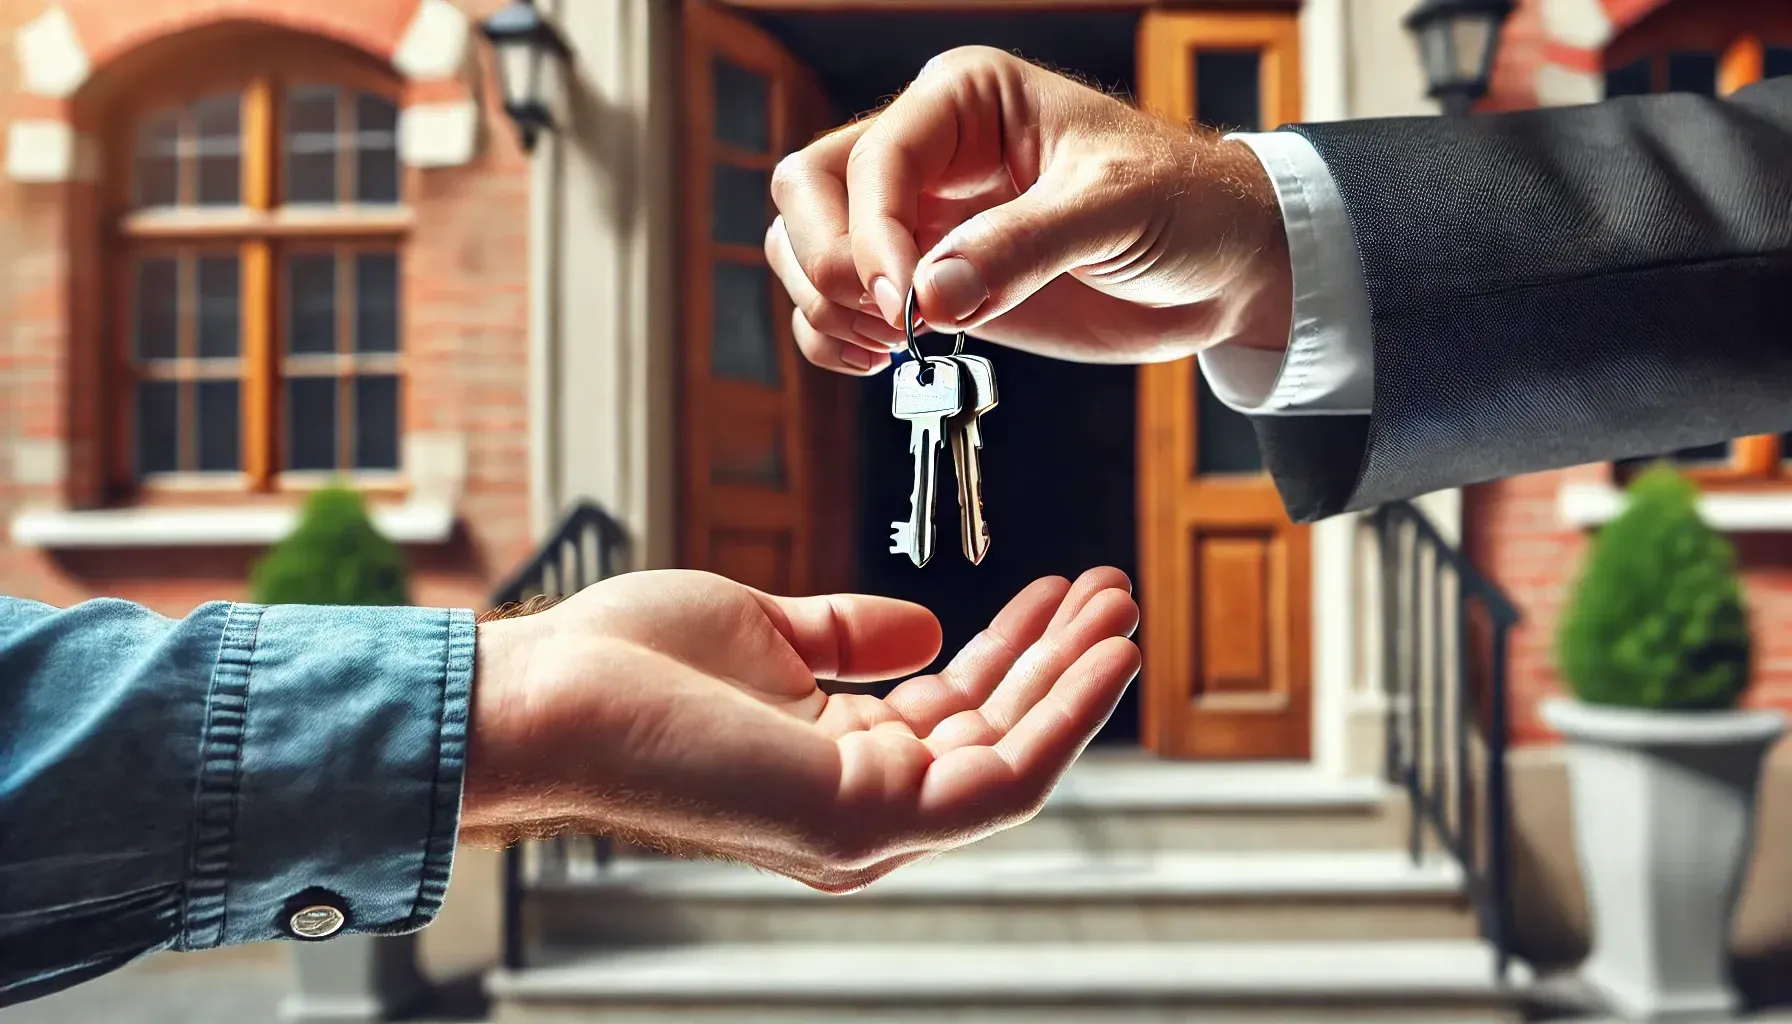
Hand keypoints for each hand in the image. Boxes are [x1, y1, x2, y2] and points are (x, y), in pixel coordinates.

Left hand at [461, 567, 1139, 891]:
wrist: (546, 694)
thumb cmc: (624, 670)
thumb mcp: (765, 632)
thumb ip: (847, 638)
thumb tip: (925, 627)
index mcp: (836, 760)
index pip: (954, 710)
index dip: (1014, 649)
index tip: (1056, 587)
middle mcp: (862, 804)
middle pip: (995, 733)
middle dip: (1060, 659)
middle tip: (1112, 588)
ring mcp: (866, 824)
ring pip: (1012, 757)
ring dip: (1076, 680)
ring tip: (1122, 604)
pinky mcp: (864, 821)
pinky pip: (1001, 779)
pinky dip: (1062, 718)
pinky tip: (1099, 655)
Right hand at [766, 45, 1291, 375]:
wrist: (1222, 265)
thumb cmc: (1185, 203)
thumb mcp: (1115, 209)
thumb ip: (1024, 247)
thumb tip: (932, 294)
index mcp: (965, 101)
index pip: (873, 157)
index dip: (872, 231)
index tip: (904, 301)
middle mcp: (927, 155)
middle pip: (809, 191)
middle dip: (830, 262)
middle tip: (889, 321)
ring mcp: (919, 221)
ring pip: (806, 249)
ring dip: (825, 305)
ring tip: (891, 345)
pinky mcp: (926, 285)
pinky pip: (839, 307)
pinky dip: (836, 340)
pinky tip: (884, 360)